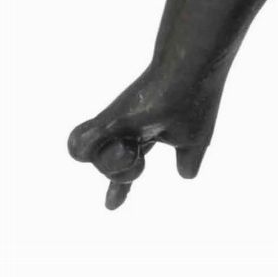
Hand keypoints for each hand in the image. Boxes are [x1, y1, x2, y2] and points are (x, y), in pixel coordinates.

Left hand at [68, 70, 218, 209]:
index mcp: (148, 135)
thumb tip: (185, 175)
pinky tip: (100, 139)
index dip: (120, 188)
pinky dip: (88, 144)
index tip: (110, 207)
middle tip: (138, 152)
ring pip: (96, 159)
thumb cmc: (193, 98)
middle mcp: (128, 128)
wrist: (190, 69)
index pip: (128, 166)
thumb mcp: (194, 138)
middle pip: (111, 167)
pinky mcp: (111, 116)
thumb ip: (188, 158)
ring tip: (129, 143)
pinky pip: (84, 143)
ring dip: (114, 163)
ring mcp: (117, 121)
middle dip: (124, 172)